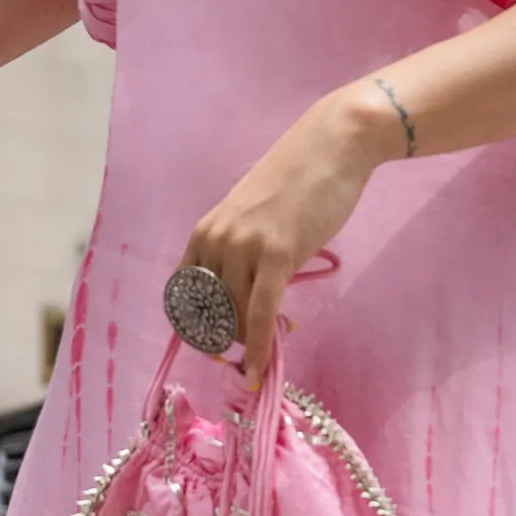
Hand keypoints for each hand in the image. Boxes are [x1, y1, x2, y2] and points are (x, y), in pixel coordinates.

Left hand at [181, 87, 405, 382]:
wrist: (333, 147)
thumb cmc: (299, 182)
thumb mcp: (254, 218)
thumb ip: (243, 253)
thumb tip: (245, 301)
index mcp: (205, 232)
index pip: (182, 296)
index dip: (193, 329)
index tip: (214, 347)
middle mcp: (215, 240)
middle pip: (210, 313)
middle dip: (230, 339)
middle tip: (255, 347)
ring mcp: (244, 247)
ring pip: (236, 317)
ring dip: (252, 342)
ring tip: (278, 340)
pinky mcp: (277, 254)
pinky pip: (260, 314)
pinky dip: (260, 347)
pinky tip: (261, 369)